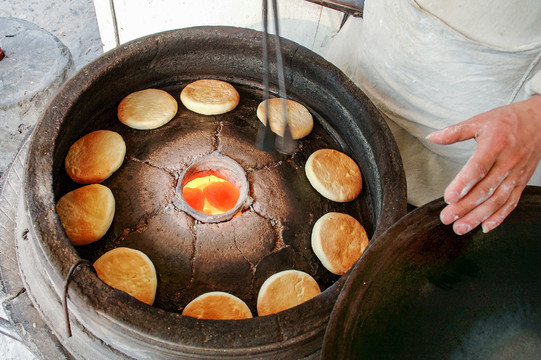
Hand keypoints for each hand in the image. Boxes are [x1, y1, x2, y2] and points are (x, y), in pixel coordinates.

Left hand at [427, 94, 540, 234]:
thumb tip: (432, 137)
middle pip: (485, 189)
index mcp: (495, 145)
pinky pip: (511, 202)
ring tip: (460, 227)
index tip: (449, 197)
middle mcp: (507, 162)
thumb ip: (455, 132)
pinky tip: (485, 226)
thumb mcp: (479, 121)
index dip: (463, 184)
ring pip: (497, 200)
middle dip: (464, 207)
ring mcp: (516, 174)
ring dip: (478, 216)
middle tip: (447, 218)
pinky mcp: (522, 181)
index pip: (478, 167)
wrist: (540, 120)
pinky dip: (499, 217)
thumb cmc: (507, 120)